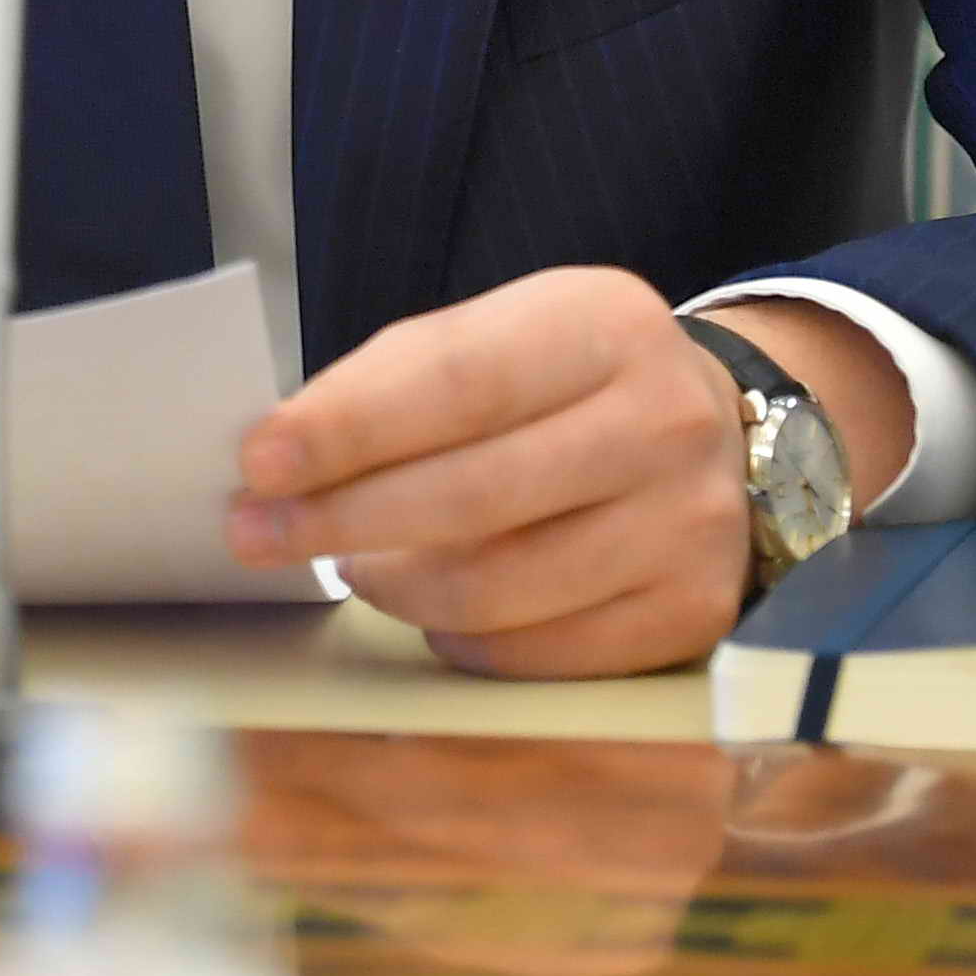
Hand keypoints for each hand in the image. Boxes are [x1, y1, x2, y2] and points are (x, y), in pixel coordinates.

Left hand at [220, 268, 906, 678]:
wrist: (720, 434)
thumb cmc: (566, 383)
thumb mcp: (500, 337)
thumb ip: (395, 382)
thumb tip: (276, 457)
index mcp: (605, 324)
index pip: (457, 380)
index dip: (348, 427)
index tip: (258, 461)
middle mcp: (665, 421)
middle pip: (472, 495)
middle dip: (340, 519)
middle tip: (255, 535)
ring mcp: (690, 525)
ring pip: (497, 587)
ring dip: (392, 584)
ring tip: (349, 564)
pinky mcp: (693, 612)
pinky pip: (536, 651)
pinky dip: (459, 635)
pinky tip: (430, 604)